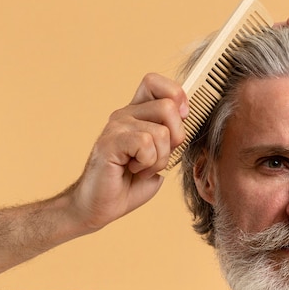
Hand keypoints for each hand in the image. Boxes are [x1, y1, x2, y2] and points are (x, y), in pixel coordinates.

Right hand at [68, 73, 188, 231]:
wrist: (101, 206)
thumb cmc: (130, 183)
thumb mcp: (161, 155)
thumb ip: (172, 135)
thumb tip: (187, 114)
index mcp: (137, 113)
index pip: (156, 82)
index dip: (176, 96)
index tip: (181, 119)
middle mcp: (125, 114)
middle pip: (168, 107)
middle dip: (175, 139)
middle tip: (158, 157)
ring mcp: (116, 126)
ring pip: (161, 132)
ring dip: (160, 159)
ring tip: (142, 167)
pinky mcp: (109, 143)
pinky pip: (145, 144)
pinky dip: (148, 164)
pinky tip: (134, 169)